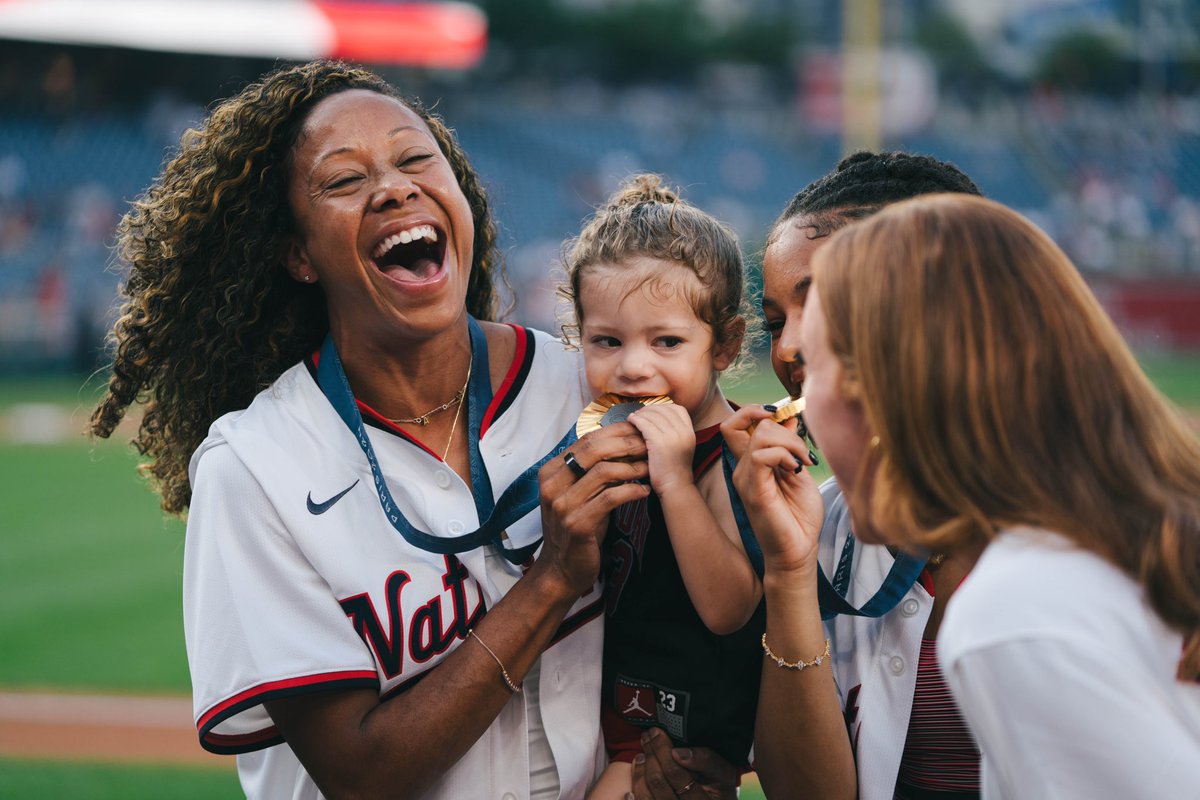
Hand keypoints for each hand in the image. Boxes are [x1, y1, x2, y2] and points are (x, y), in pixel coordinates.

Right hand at [535, 422, 648, 597]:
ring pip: (604, 472)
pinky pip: (610, 498)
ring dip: (633, 467)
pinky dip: (631, 491)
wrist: (562, 568)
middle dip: (626, 444)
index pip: (586, 440)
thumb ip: (594, 470)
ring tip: (651, 468)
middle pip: (594, 451)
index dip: (615, 432)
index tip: (639, 429)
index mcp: (551, 472)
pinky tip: (644, 492)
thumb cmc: (577, 527)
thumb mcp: (580, 493)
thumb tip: (626, 443)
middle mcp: (552, 485)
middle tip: (649, 445)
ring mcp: (562, 505)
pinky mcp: (577, 524)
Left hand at [628, 404, 695, 495]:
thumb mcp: (682, 447)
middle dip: (650, 409)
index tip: (653, 412)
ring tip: (633, 417)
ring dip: (641, 414)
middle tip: (640, 413)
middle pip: (664, 410)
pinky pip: (644, 424)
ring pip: (653, 415)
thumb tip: (659, 418)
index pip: (677, 409)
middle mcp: (683, 431)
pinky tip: (631, 421)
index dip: (663, 407)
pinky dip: (636, 420)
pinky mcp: (659, 442)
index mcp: (690, 431)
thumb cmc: (673, 470)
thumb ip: (675, 432)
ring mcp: (672, 436)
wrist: (674, 487)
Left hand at [629, 729, 737, 799]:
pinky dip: (633, 799)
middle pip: (658, 783)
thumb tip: (677, 752)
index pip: (675, 772)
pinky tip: (629, 789)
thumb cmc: (720, 790)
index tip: (657, 732)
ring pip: (646, 797)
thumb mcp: (723, 773)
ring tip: (640, 756)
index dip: (662, 750)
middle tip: (646, 736)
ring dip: (639, 773)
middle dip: (650, 755)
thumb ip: (705, 761)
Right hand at [723, 409, 822, 575]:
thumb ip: (790, 446)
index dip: (758, 412)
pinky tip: (796, 470)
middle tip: (804, 453)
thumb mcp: (798, 472)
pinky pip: (762, 455)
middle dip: (785, 428)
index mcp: (751, 464)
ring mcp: (745, 478)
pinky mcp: (753, 489)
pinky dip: (784, 454)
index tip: (787, 421)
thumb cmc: (799, 518)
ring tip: (803, 463)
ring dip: (790, 442)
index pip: (737, 424)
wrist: (798, 551)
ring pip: (760, 435)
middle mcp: (743, 468)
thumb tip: (788, 418)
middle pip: (753, 423)